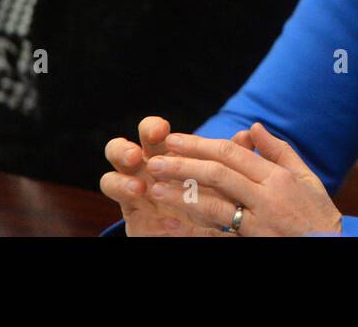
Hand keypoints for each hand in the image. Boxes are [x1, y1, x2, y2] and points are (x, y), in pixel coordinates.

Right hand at [100, 116, 253, 236]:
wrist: (204, 230)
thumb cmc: (213, 197)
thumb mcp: (224, 180)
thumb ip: (233, 157)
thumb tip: (247, 135)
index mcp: (162, 155)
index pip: (151, 133)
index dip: (153, 128)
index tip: (163, 130)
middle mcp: (142, 170)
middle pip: (119, 149)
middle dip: (123, 149)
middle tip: (136, 155)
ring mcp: (133, 193)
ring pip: (109, 178)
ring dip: (120, 181)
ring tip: (140, 187)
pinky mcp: (133, 217)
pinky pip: (123, 212)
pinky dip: (138, 213)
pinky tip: (159, 215)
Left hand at [144, 122, 342, 236]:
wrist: (332, 248)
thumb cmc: (318, 213)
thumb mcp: (305, 177)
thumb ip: (278, 151)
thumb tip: (253, 127)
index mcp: (277, 176)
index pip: (231, 153)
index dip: (200, 144)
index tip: (174, 139)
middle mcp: (267, 196)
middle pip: (219, 174)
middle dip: (184, 164)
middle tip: (154, 160)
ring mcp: (260, 222)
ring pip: (216, 204)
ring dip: (182, 195)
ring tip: (155, 188)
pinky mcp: (256, 242)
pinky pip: (222, 234)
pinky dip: (197, 229)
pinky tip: (176, 223)